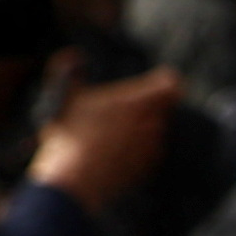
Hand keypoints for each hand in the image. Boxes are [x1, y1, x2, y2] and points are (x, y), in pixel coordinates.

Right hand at [26, 63, 184, 214]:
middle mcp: (150, 122)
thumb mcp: (64, 98)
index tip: (161, 82)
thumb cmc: (68, 137)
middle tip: (128, 109)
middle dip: (152, 105)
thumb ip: (70, 71)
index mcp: (135, 101)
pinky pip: (151, 152)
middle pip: (165, 106)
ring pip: (159, 129)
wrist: (72, 182)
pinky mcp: (148, 167)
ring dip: (146, 127)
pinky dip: (141, 150)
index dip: (167, 82)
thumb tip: (72, 54)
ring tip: (116, 132)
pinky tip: (116, 152)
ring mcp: (152, 147)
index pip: (171, 83)